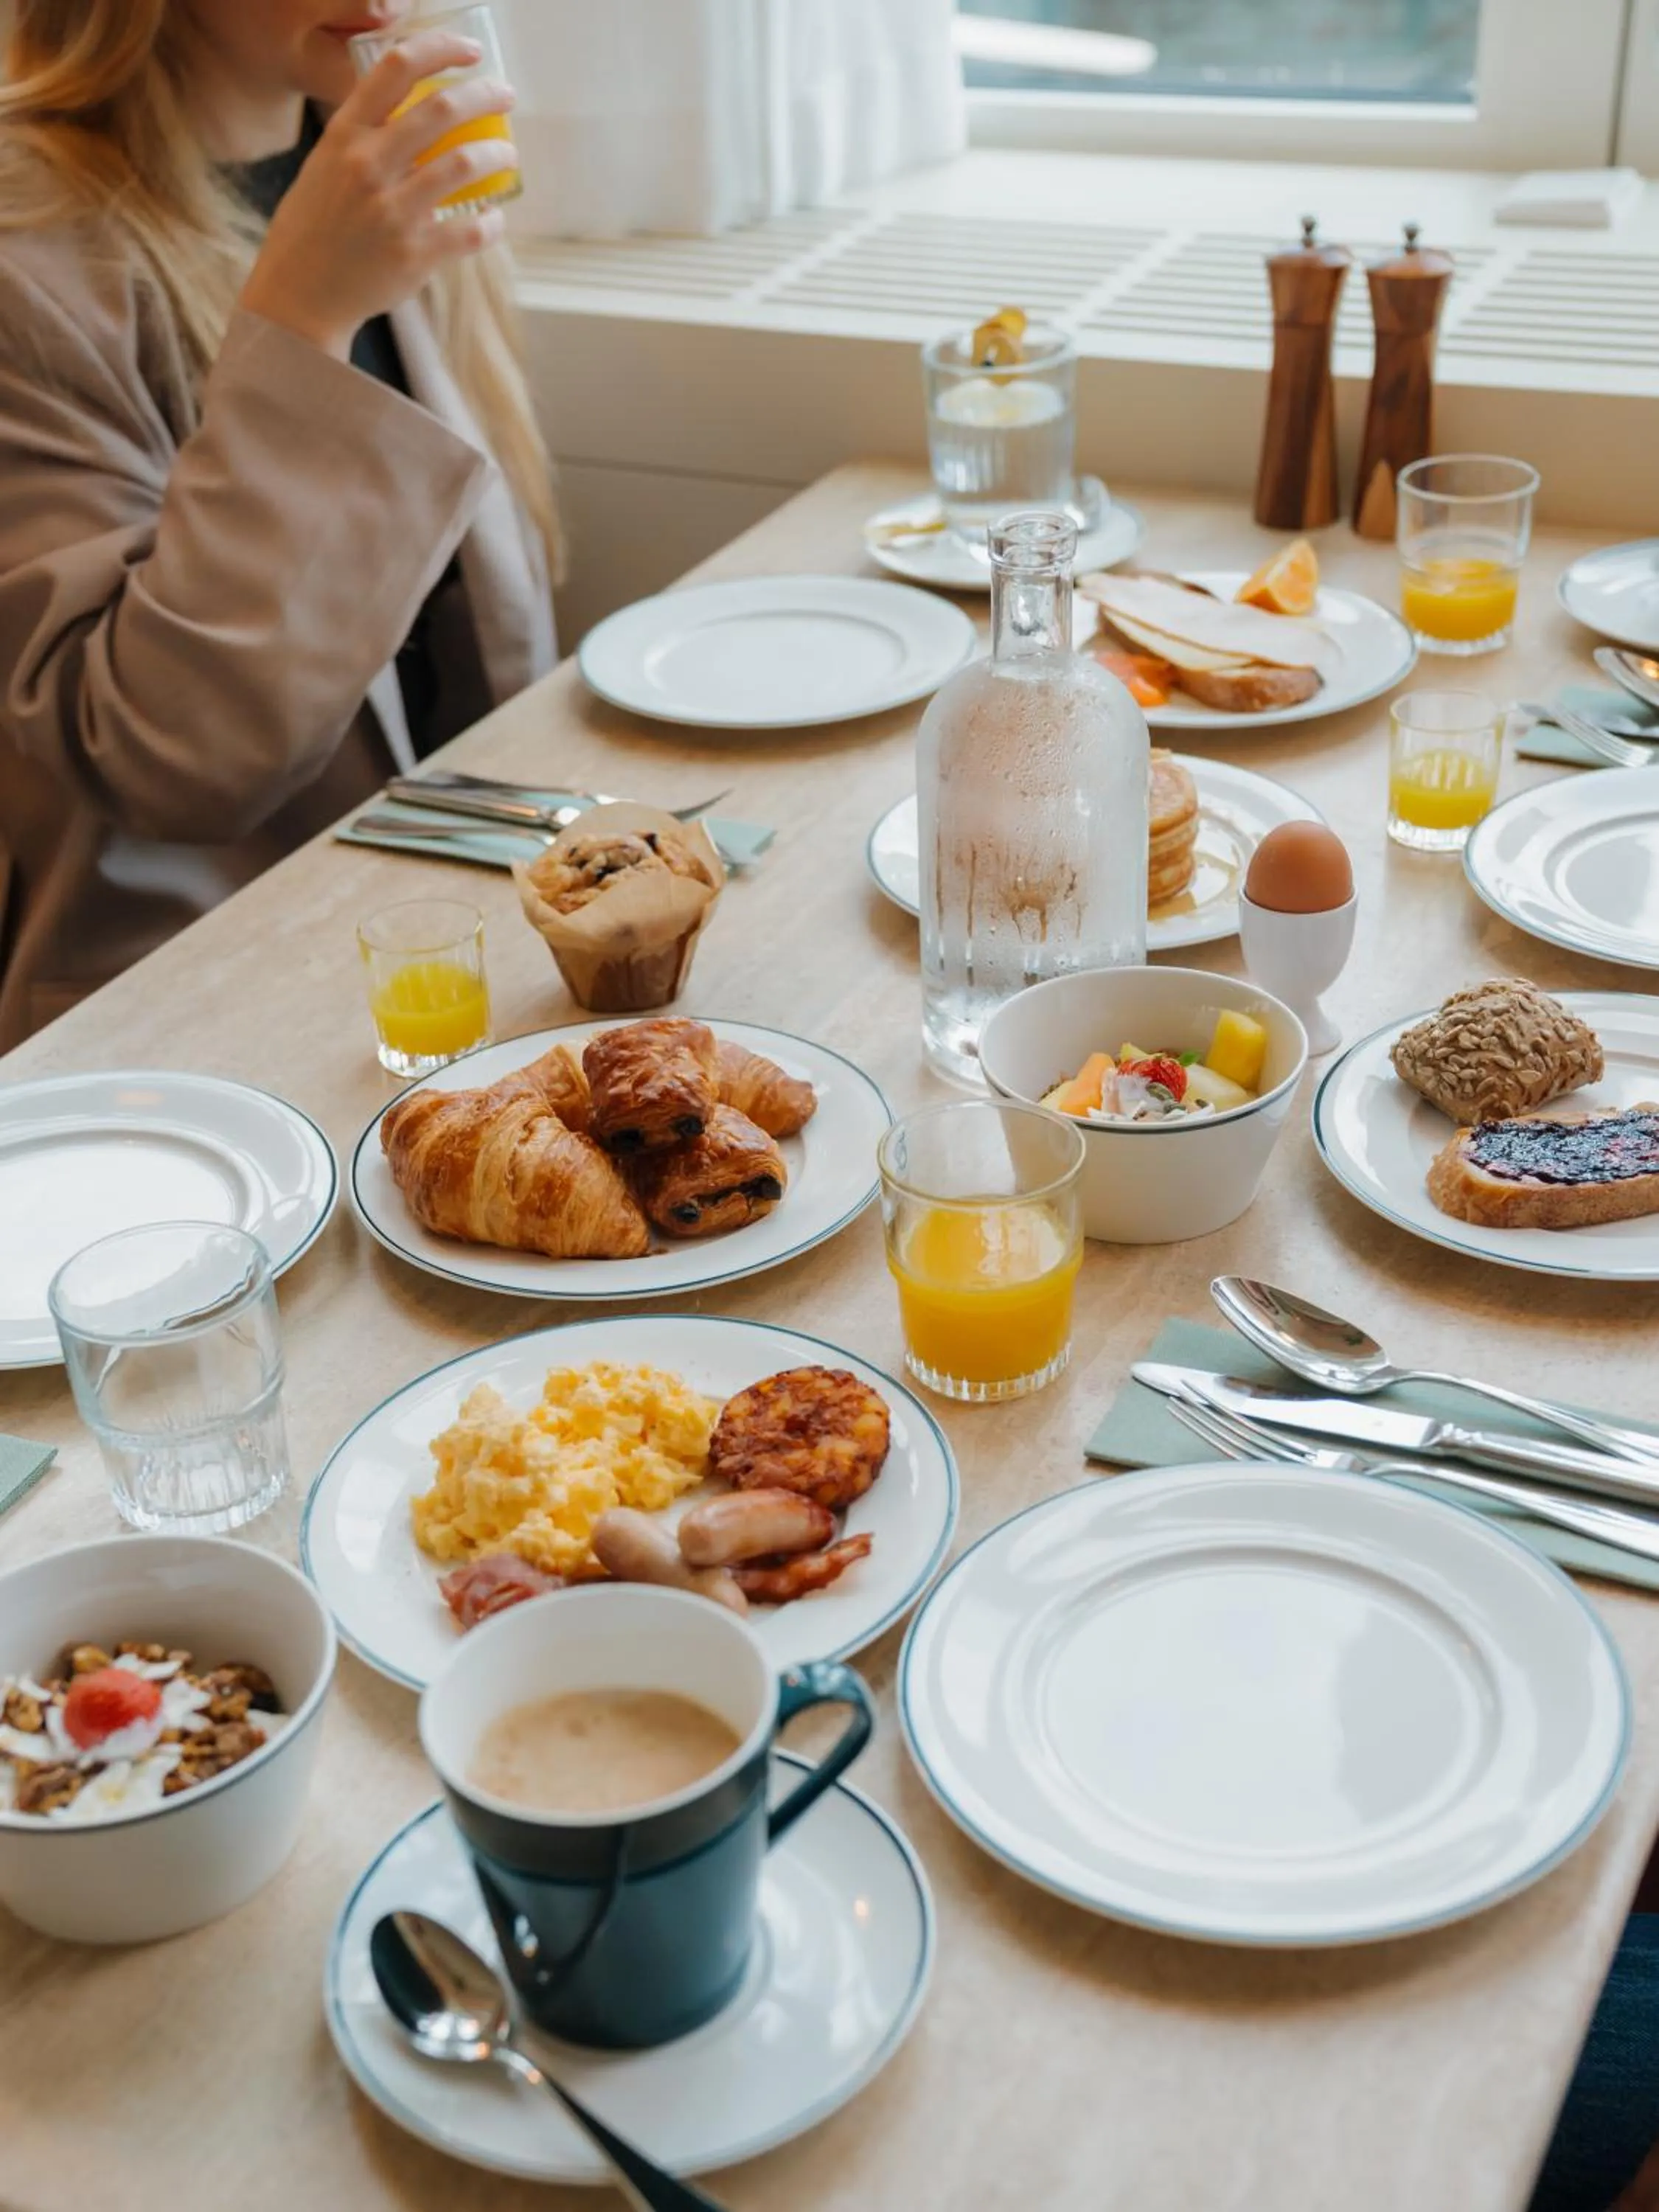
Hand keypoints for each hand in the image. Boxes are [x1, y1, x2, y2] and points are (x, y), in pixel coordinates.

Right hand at [239, 28, 519, 359]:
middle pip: (442, 110)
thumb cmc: (315, 226)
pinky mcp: (414, 255)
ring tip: (506, 154)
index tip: (471, 52)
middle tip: (506, 95)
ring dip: (496, 153)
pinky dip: (493, 223)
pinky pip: (473, 231)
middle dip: (486, 95)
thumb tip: (416, 113)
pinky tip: (495, 218)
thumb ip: (366, 137)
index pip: (396, 69)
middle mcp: (368, 166)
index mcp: (344, 135)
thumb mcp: (326, 165)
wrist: (300, 294)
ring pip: (464, 164)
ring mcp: (392, 211)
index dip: (441, 49)